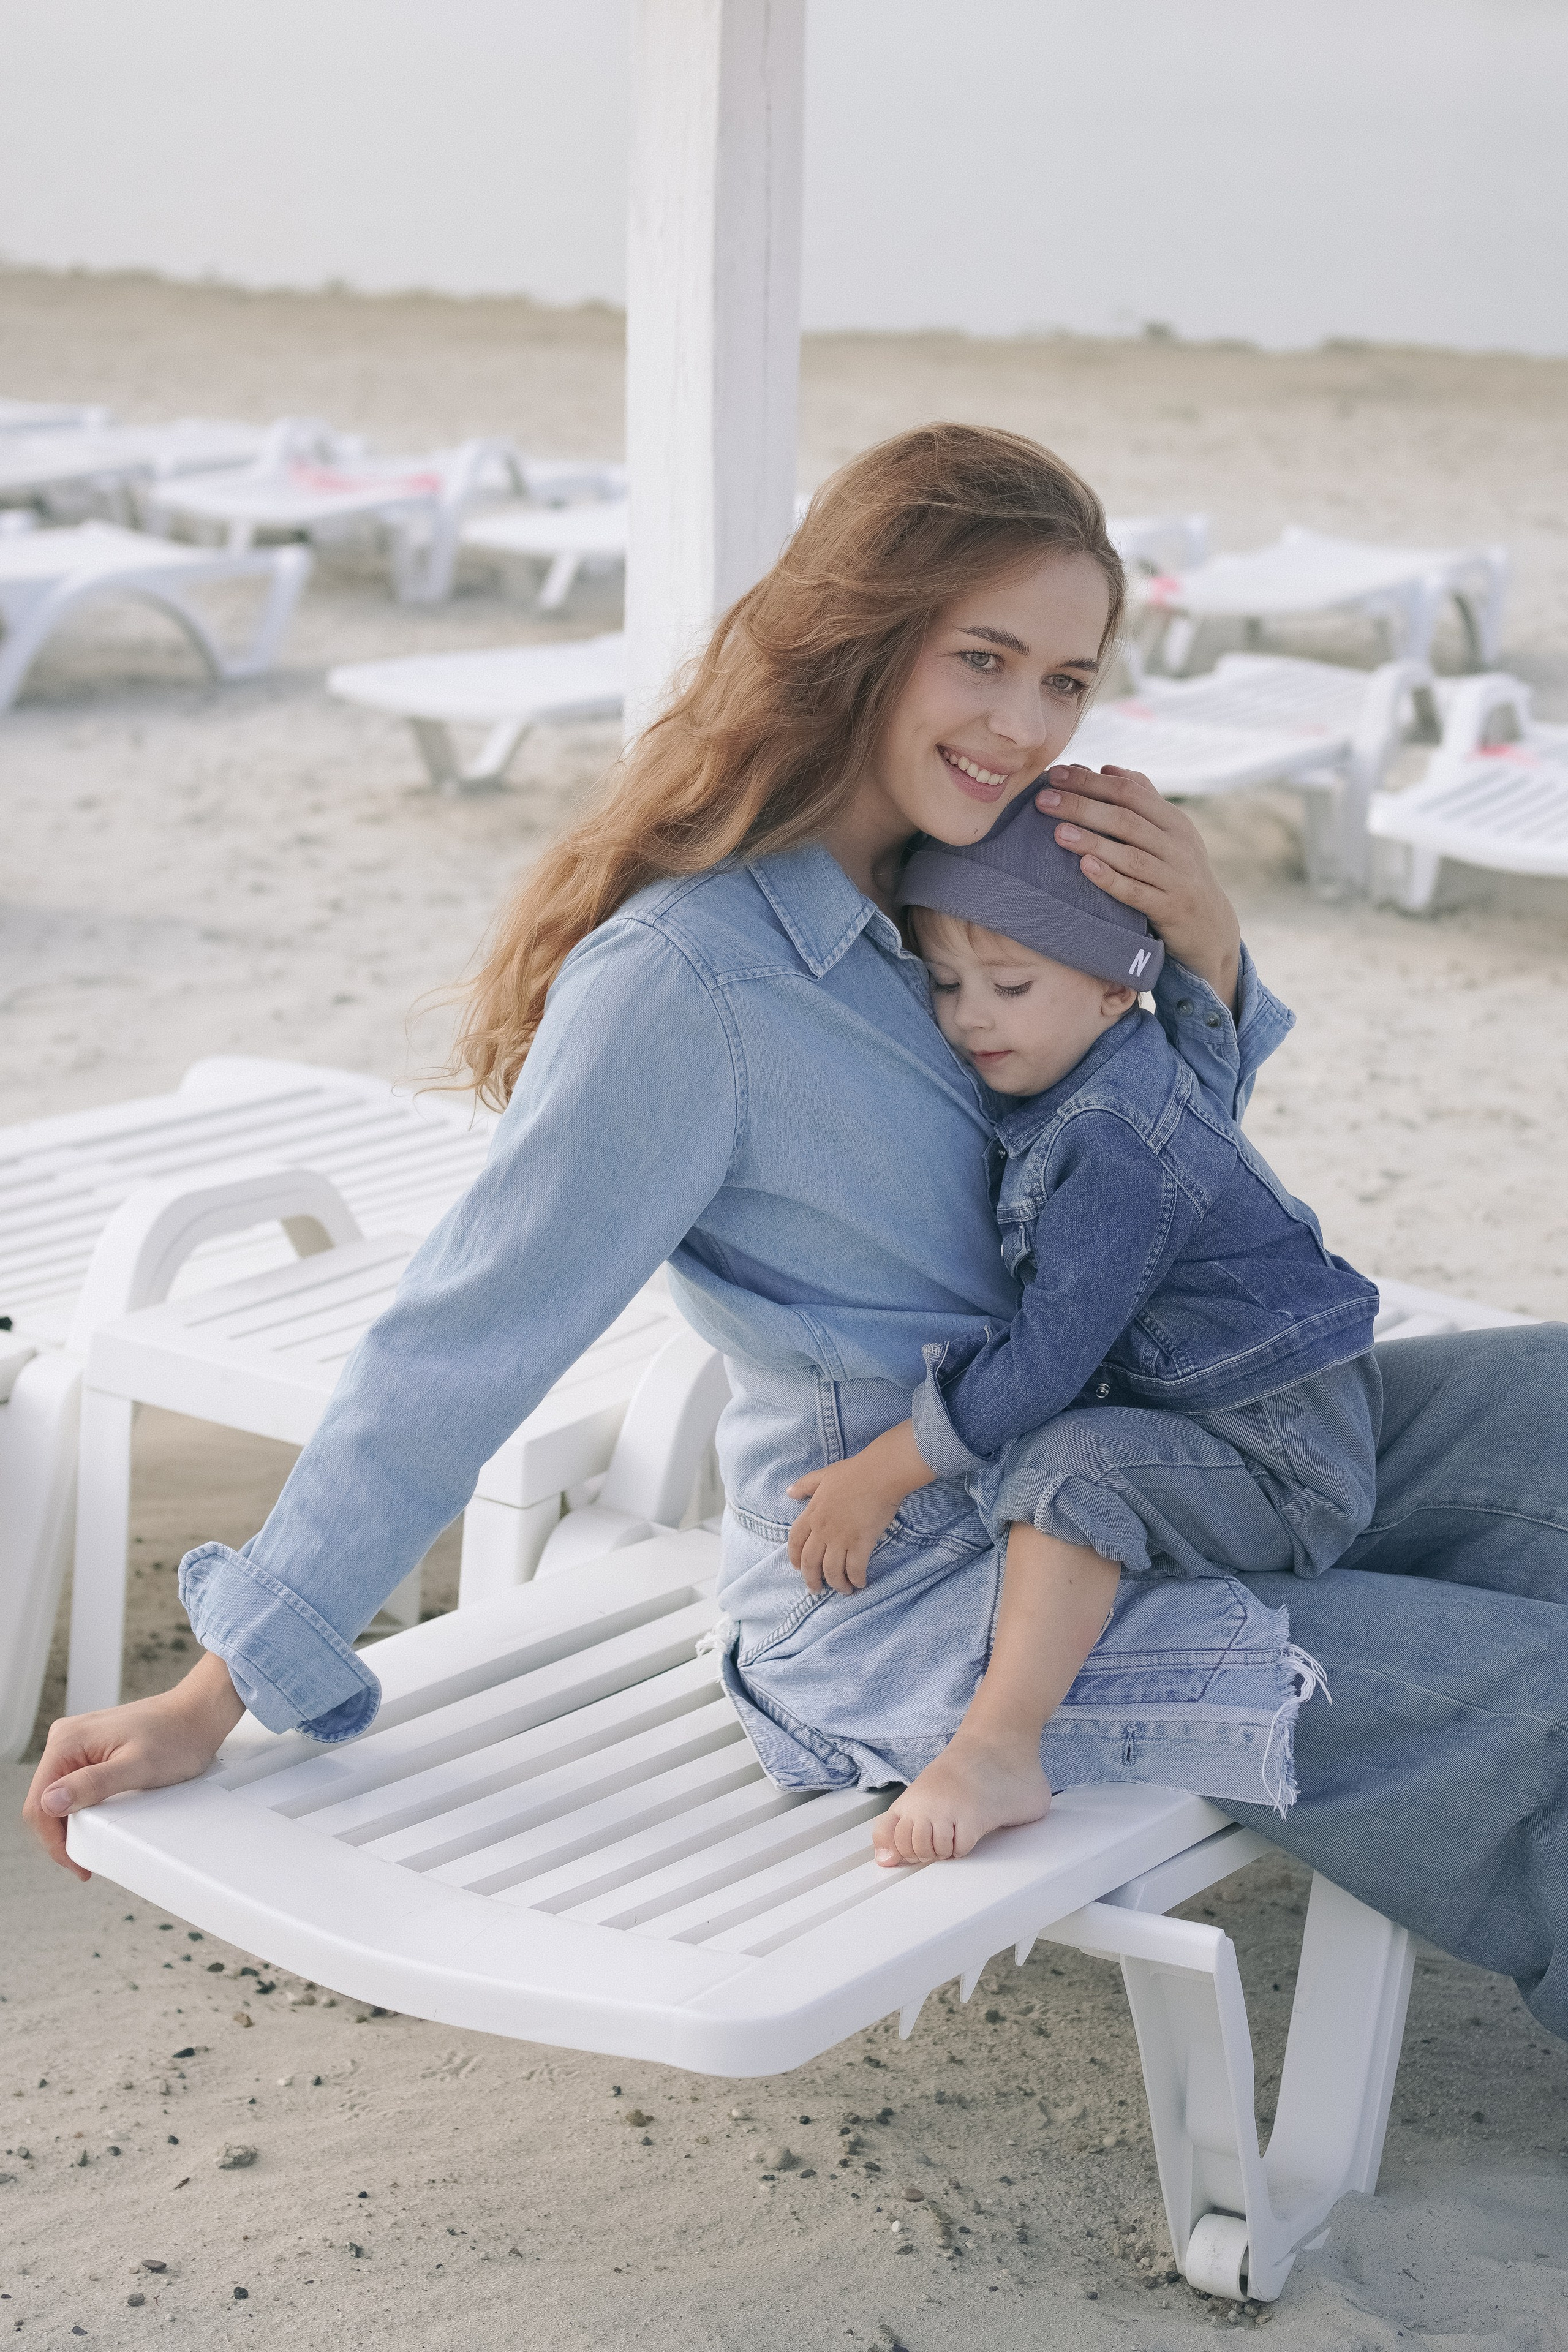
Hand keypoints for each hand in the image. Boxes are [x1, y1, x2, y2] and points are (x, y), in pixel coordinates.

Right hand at [22, 1650, 245, 1879]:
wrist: (197, 1715)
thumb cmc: (175, 1736)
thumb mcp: (137, 1767)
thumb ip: (93, 1784)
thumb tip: (52, 1802)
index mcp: (67, 1741)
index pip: (39, 1803)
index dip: (53, 1840)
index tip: (76, 1861)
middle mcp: (66, 1739)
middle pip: (44, 1801)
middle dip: (60, 1834)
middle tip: (83, 1860)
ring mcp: (78, 1744)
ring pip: (58, 1796)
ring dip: (71, 1822)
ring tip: (90, 1844)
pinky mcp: (91, 1750)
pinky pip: (74, 1786)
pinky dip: (82, 1808)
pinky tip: (96, 1820)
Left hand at [786, 1420, 934, 1595]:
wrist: (880, 1474)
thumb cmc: (854, 1472)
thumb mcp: (823, 1475)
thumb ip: (805, 1485)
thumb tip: (789, 1492)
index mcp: (812, 1513)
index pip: (795, 1541)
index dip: (794, 1558)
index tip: (797, 1569)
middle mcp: (823, 1529)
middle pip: (810, 1562)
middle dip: (812, 1579)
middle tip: (816, 1590)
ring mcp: (841, 1537)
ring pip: (831, 1570)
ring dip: (836, 1584)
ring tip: (843, 1590)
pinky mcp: (861, 1542)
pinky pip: (855, 1568)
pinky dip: (856, 1579)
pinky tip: (860, 1583)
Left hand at [1035, 765, 1240, 1012]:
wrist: (1210, 927)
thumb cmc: (1177, 874)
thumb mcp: (1168, 834)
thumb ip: (1142, 799)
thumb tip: (1106, 767)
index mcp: (1173, 821)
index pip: (1128, 791)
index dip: (1090, 782)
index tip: (1053, 775)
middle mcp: (1177, 845)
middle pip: (1125, 819)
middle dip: (1081, 806)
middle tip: (1042, 799)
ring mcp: (1175, 877)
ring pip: (1130, 854)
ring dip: (1092, 841)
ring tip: (1058, 832)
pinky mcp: (1169, 908)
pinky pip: (1137, 892)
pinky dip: (1111, 879)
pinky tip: (1086, 868)